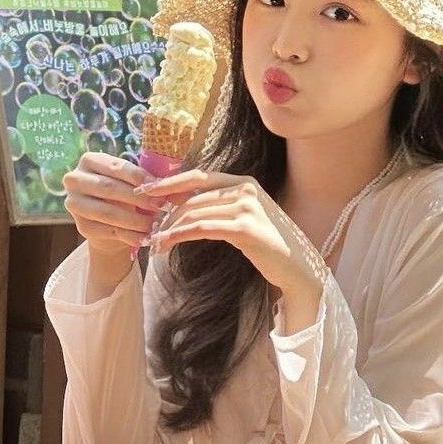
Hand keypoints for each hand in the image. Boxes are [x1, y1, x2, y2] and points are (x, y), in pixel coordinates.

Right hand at [61, 153, 160, 260]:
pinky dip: (129, 235)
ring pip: (106, 212)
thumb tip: (169, 183)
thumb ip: (146, 180)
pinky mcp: (81, 226)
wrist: (111, 223)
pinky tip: (145, 238)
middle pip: (108, 188)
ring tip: (154, 224)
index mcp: (89, 160)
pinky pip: (107, 231)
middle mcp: (74, 179)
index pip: (116, 166)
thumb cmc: (125, 194)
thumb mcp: (132, 182)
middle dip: (137, 198)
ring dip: (134, 220)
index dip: (138, 176)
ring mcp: (74, 204)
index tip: (159, 186)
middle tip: (159, 206)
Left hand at [139, 168, 326, 298]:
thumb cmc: (267, 244)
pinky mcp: (245, 229)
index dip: (168, 182)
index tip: (144, 191)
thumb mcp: (242, 218)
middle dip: (165, 213)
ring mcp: (247, 207)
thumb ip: (218, 207)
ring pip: (194, 212)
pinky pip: (202, 228)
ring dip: (169, 228)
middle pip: (192, 196)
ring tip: (154, 243)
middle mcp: (245, 189)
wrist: (298, 266)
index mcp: (244, 182)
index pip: (198, 176)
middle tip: (147, 229)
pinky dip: (180, 234)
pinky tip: (167, 243)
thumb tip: (179, 204)